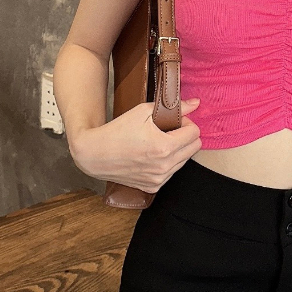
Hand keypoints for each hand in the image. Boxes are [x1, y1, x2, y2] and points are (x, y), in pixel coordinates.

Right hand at [69, 98, 201, 187]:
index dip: (186, 122)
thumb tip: (196, 103)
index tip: (174, 120)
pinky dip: (168, 163)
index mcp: (164, 147)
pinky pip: (172, 173)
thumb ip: (174, 107)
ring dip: (178, 150)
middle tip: (169, 129)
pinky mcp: (152, 187)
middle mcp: (164, 166)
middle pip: (194, 148)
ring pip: (185, 161)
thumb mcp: (143, 112)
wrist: (95, 154)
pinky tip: (153, 155)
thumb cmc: (117, 130)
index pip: (195, 133)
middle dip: (186, 136)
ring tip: (159, 141)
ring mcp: (159, 179)